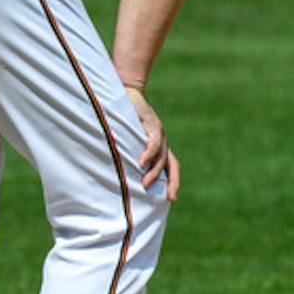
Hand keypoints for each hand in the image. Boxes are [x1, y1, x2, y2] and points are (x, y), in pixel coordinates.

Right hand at [125, 85, 179, 200]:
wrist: (126, 93)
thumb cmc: (124, 118)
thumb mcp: (129, 139)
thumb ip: (129, 154)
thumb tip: (119, 174)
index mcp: (159, 145)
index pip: (172, 166)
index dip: (174, 182)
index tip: (172, 199)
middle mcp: (162, 140)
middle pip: (172, 165)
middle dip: (171, 183)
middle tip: (166, 199)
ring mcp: (158, 132)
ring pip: (161, 157)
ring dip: (154, 172)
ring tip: (145, 185)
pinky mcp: (151, 123)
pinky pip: (153, 142)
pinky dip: (148, 154)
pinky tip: (141, 163)